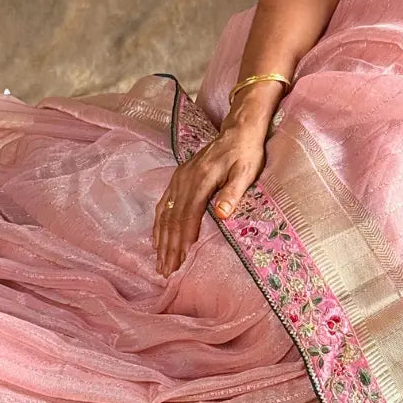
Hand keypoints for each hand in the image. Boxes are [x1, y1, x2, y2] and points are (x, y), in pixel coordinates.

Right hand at [152, 124, 266, 276]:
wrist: (238, 131)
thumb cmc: (246, 154)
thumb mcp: (246, 172)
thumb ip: (233, 193)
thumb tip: (221, 214)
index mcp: (202, 179)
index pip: (189, 215)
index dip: (183, 239)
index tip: (180, 260)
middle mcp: (185, 179)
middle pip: (173, 218)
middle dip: (169, 246)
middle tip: (166, 270)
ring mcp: (179, 179)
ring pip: (166, 213)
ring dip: (161, 239)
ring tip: (160, 262)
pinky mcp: (179, 178)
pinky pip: (164, 204)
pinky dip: (159, 223)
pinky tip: (156, 238)